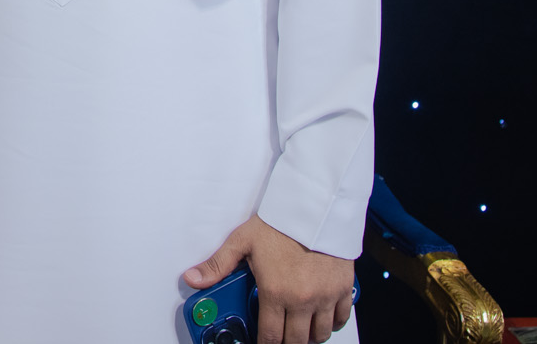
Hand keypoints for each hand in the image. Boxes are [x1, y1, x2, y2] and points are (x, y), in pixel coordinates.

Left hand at [185, 214, 353, 343]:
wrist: (315, 206)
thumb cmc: (280, 222)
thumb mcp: (242, 241)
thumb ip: (217, 265)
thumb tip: (193, 279)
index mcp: (276, 292)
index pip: (270, 336)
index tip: (262, 342)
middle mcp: (303, 299)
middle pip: (296, 341)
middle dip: (286, 341)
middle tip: (279, 335)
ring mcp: (326, 296)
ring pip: (320, 334)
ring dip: (309, 336)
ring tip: (299, 327)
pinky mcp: (343, 288)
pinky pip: (341, 318)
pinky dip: (333, 323)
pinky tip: (322, 317)